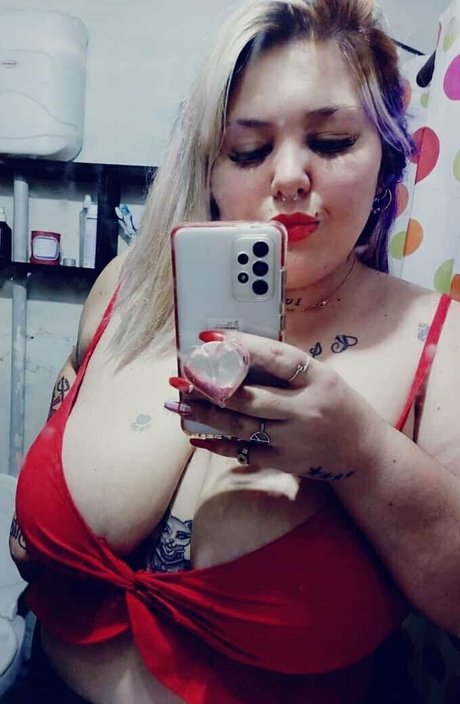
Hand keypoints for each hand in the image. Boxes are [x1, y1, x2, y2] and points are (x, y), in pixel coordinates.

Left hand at [167, 331, 380, 480]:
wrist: (362, 452)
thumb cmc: (336, 406)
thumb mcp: (321, 378)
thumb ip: (286, 369)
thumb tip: (236, 352)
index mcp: (317, 378)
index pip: (276, 357)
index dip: (242, 345)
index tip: (211, 336)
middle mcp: (305, 409)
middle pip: (250, 397)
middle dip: (211, 386)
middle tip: (183, 375)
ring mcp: (293, 438)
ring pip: (241, 426)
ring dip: (206, 413)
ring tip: (178, 402)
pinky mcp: (284, 461)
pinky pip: (244, 452)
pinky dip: (217, 444)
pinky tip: (194, 434)